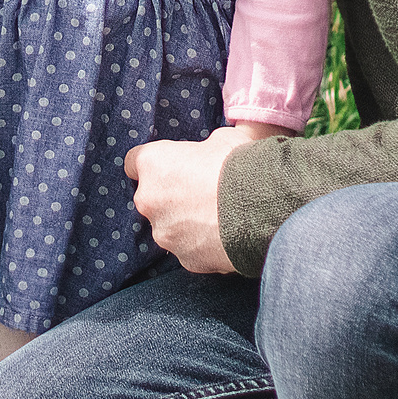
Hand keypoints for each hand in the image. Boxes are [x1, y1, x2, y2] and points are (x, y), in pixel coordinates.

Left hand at [124, 125, 255, 273]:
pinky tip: (226, 236)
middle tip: (201, 193)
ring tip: (218, 217)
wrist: (262, 208)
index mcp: (152, 164)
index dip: (154, 164)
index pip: (134, 162)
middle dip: (171, 196)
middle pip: (151, 198)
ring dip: (186, 223)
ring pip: (169, 227)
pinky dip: (203, 245)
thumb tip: (211, 150)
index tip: (170, 166)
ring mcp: (164, 234)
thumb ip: (204, 147)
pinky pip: (190, 249)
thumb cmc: (239, 165)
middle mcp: (148, 200)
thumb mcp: (222, 139)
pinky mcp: (185, 259)